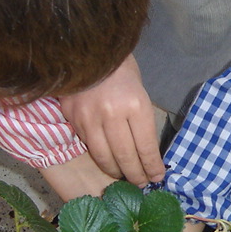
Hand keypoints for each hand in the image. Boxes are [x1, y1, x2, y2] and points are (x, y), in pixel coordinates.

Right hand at [59, 56, 165, 184]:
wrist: (88, 48)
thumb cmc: (121, 69)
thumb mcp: (140, 92)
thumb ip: (141, 121)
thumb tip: (146, 153)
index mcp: (136, 105)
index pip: (146, 147)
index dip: (152, 167)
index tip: (157, 176)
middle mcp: (112, 114)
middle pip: (126, 157)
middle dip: (136, 174)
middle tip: (141, 183)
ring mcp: (90, 117)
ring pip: (104, 157)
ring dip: (115, 171)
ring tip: (123, 176)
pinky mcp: (73, 118)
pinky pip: (88, 145)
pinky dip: (99, 155)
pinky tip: (106, 160)